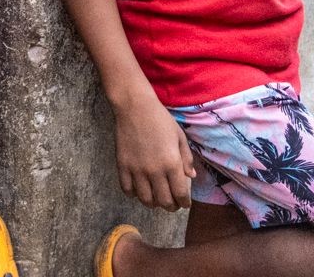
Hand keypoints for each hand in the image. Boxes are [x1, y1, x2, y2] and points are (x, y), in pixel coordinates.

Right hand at [113, 92, 195, 211]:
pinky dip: (134, 194)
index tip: (185, 203)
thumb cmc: (160, 119)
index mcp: (172, 163)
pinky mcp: (122, 166)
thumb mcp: (179, 136)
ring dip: (153, 203)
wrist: (134, 107)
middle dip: (170, 206)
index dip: (184, 203)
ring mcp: (137, 169)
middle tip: (172, 204)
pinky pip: (127, 189)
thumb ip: (186, 158)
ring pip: (145, 199)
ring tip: (156, 199)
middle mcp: (155, 170)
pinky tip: (139, 189)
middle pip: (163, 201)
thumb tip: (191, 176)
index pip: (180, 194)